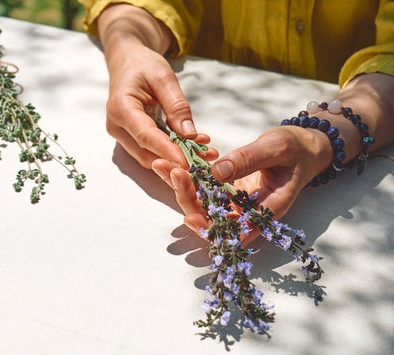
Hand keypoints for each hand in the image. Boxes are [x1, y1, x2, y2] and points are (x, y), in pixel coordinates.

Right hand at [97, 4, 217, 168]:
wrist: (127, 62)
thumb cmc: (142, 65)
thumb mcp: (163, 76)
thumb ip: (176, 105)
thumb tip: (189, 134)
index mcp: (120, 108)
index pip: (145, 136)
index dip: (167, 151)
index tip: (188, 162)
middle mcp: (116, 126)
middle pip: (146, 153)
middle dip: (175, 159)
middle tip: (205, 157)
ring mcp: (121, 134)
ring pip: (148, 156)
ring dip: (174, 158)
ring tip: (203, 151)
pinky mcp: (129, 138)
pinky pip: (149, 150)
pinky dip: (170, 152)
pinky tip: (191, 146)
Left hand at [153, 126, 332, 243]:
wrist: (304, 146)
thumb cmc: (297, 148)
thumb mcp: (276, 148)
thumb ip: (248, 160)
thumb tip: (216, 172)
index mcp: (264, 210)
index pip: (233, 230)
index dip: (209, 228)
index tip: (190, 217)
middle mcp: (246, 210)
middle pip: (209, 215)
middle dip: (185, 196)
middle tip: (169, 170)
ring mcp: (235, 200)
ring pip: (201, 201)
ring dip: (180, 185)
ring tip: (161, 163)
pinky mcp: (227, 188)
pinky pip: (203, 187)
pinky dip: (188, 175)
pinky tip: (173, 160)